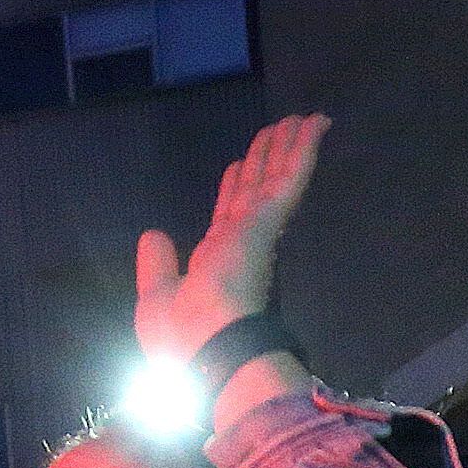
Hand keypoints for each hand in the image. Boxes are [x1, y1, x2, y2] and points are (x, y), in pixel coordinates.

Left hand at [135, 113, 330, 364]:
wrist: (207, 348)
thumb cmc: (182, 333)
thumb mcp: (156, 294)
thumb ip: (156, 263)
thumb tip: (153, 234)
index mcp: (216, 262)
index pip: (228, 215)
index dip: (234, 187)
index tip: (239, 165)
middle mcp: (240, 241)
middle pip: (255, 188)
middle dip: (266, 159)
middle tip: (280, 130)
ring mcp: (258, 230)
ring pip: (275, 176)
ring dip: (289, 145)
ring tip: (303, 118)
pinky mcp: (268, 221)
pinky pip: (288, 178)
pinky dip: (302, 150)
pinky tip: (315, 125)